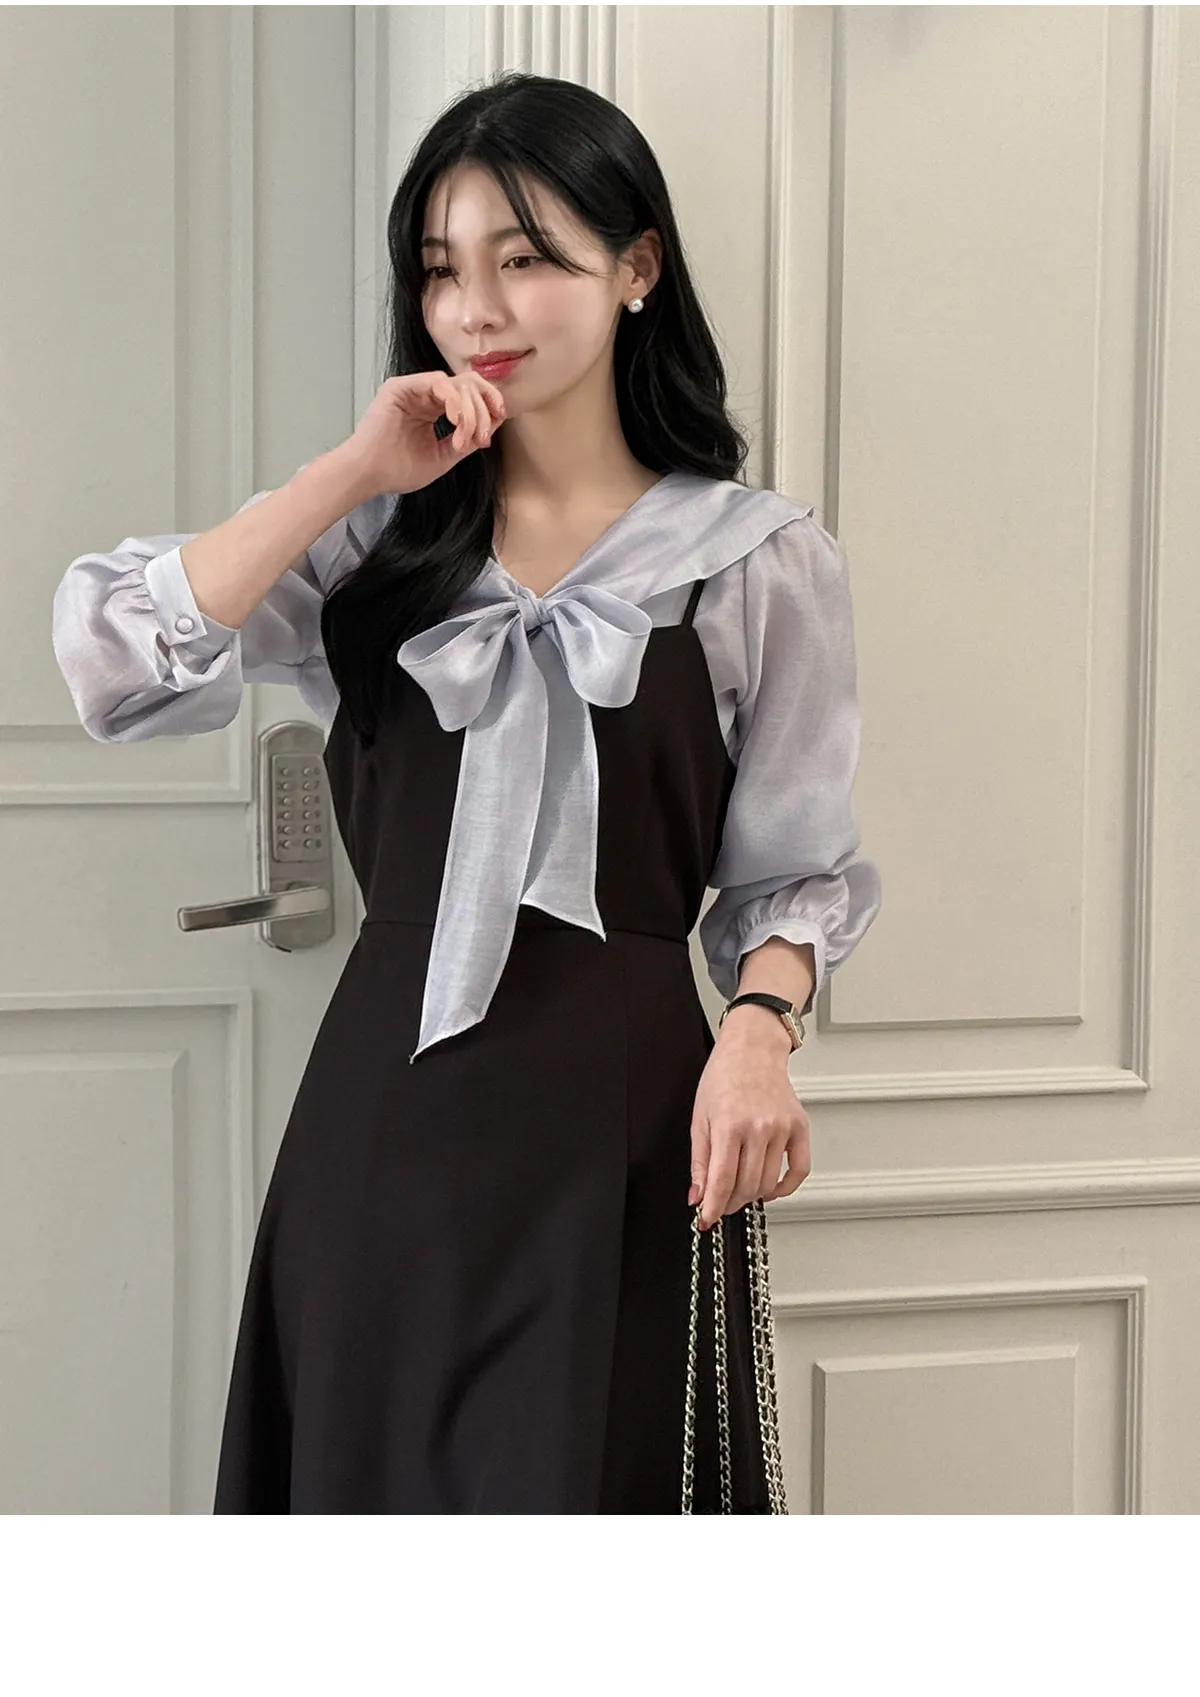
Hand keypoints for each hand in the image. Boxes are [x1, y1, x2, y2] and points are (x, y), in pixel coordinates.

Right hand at [344, 370, 507, 499]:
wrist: (368, 475)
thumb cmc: (398, 470)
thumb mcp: (444, 457)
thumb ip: (468, 440)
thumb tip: (496, 422)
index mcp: (435, 409)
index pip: (470, 395)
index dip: (490, 406)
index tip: (495, 428)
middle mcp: (426, 395)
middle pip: (469, 384)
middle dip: (484, 409)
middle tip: (482, 437)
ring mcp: (413, 389)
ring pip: (458, 383)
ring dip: (469, 412)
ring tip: (462, 438)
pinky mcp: (401, 387)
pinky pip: (438, 381)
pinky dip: (453, 401)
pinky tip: (454, 421)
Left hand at [688, 1027, 810, 1228]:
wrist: (752, 1050)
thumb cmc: (723, 1077)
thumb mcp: (700, 1118)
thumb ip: (700, 1161)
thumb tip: (699, 1196)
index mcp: (729, 1124)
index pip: (722, 1180)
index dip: (713, 1206)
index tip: (707, 1219)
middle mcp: (759, 1127)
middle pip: (746, 1186)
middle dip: (730, 1202)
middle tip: (720, 1203)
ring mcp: (782, 1128)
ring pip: (769, 1182)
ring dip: (752, 1195)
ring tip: (740, 1191)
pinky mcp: (800, 1128)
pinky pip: (799, 1170)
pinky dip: (784, 1187)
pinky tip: (769, 1188)